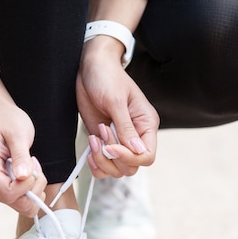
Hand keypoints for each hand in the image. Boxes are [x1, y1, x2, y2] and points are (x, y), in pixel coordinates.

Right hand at [0, 103, 46, 216]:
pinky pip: (21, 200)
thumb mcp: (19, 134)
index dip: (27, 186)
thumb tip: (23, 177)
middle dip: (33, 189)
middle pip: (15, 203)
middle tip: (35, 167)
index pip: (8, 193)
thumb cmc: (8, 122)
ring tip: (31, 167)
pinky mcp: (0, 189)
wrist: (0, 118)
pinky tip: (29, 173)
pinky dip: (31, 190)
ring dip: (34, 189)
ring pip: (20, 204)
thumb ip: (21, 156)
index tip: (33, 167)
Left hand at [76, 36, 158, 178]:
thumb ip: (126, 128)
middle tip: (100, 133)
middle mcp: (135, 136)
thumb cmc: (107, 77)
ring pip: (117, 169)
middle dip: (112, 157)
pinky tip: (90, 150)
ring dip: (102, 160)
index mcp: (146, 125)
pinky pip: (104, 166)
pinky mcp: (104, 142)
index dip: (129, 157)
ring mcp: (119, 141)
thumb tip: (137, 150)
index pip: (147, 156)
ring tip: (94, 138)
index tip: (110, 147)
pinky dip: (96, 164)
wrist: (90, 68)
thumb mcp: (116, 101)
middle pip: (131, 166)